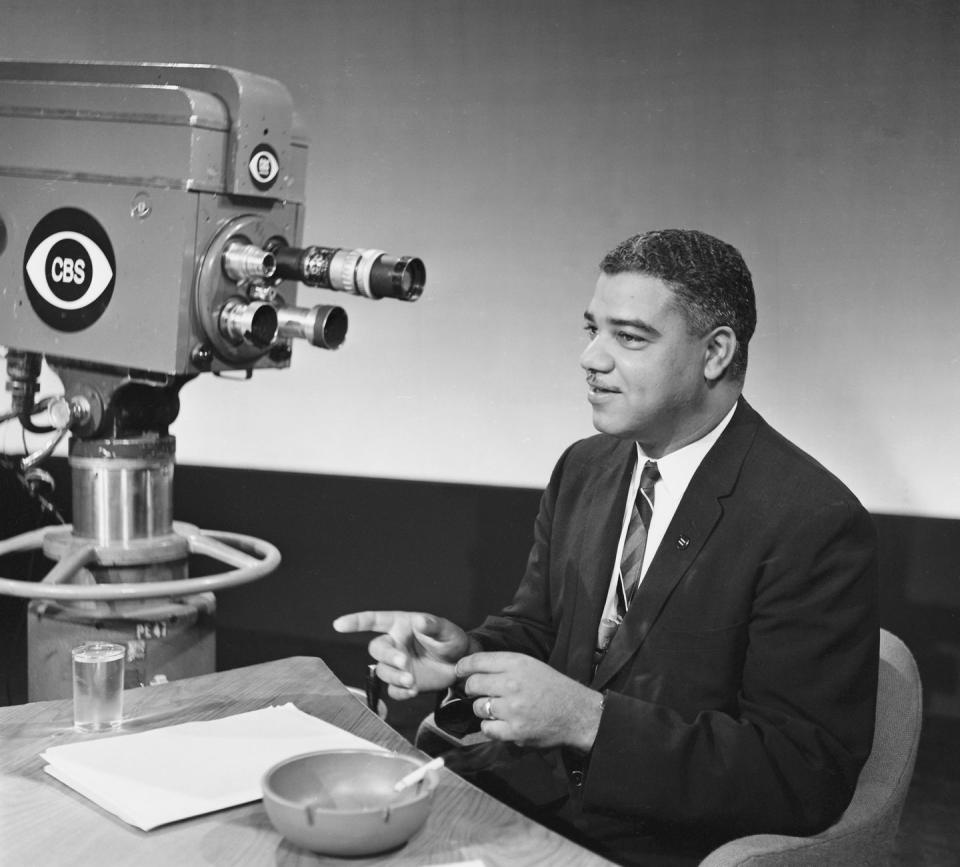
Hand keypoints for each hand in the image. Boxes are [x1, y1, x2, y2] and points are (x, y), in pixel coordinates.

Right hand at [332, 611, 470, 698]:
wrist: (461, 664)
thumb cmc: (450, 640)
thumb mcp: (446, 630)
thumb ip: (433, 625)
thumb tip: (419, 621)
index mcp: (400, 626)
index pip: (373, 621)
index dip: (355, 622)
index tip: (338, 625)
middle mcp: (395, 645)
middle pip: (377, 649)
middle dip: (388, 657)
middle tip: (405, 663)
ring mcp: (397, 665)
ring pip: (383, 672)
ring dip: (395, 677)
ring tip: (413, 680)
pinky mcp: (403, 684)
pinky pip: (393, 691)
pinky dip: (401, 692)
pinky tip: (413, 690)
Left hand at [455, 652, 603, 751]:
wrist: (576, 713)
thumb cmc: (552, 687)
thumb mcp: (530, 665)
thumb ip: (503, 665)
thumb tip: (472, 669)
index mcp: (516, 664)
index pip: (477, 661)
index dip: (463, 666)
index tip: (459, 671)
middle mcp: (512, 684)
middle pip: (473, 685)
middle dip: (472, 688)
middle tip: (479, 692)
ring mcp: (512, 709)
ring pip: (478, 707)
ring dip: (483, 708)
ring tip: (498, 708)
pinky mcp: (514, 731)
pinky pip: (487, 728)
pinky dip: (491, 727)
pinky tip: (502, 722)